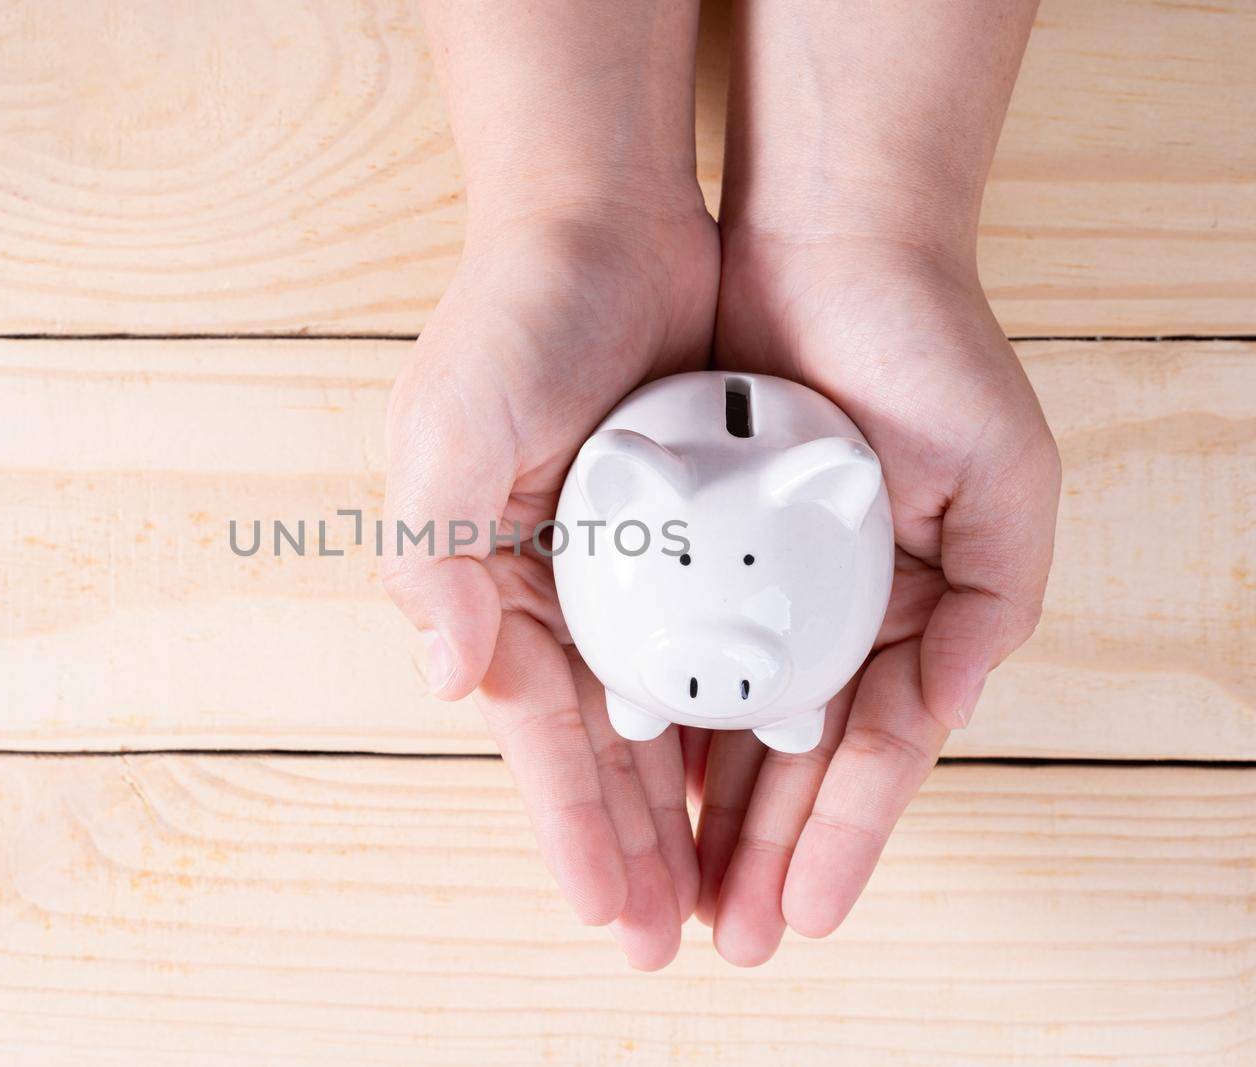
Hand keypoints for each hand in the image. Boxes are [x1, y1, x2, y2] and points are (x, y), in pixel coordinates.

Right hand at [382, 202, 718, 968]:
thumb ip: (432, 558)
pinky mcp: (692, 530)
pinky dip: (735, 706)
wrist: (602, 222)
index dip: (575, 830)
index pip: (540, 739)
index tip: (610, 917)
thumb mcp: (448, 433)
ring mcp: (628, 566)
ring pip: (666, 712)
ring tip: (721, 887)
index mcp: (490, 589)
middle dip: (634, 846)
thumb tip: (450, 680)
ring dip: (688, 800)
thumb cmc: (509, 323)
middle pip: (604, 747)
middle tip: (671, 941)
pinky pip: (720, 640)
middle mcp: (555, 591)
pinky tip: (762, 768)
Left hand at [692, 229, 1061, 963]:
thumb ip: (990, 604)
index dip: (833, 841)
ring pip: (719, 721)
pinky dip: (654, 713)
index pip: (865, 759)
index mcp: (907, 615)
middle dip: (754, 852)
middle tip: (718, 937)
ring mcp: (756, 580)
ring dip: (697, 809)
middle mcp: (828, 612)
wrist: (828, 238)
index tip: (796, 918)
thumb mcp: (1005, 477)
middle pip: (784, 761)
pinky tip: (633, 778)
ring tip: (666, 892)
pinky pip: (663, 643)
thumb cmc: (928, 350)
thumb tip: (939, 713)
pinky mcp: (684, 539)